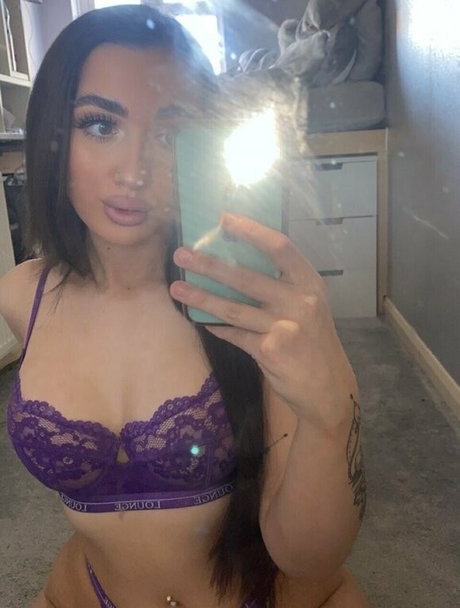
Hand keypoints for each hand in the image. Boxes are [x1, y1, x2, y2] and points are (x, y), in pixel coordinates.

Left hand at [170, 213, 357, 435]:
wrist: (328, 388)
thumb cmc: (312, 341)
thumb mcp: (308, 306)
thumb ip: (282, 286)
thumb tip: (234, 263)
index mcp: (309, 282)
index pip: (280, 247)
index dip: (251, 231)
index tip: (224, 219)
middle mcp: (301, 301)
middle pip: (246, 276)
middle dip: (209, 264)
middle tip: (181, 254)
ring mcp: (286, 326)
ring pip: (233, 308)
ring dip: (201, 297)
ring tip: (176, 288)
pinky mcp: (272, 350)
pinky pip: (235, 335)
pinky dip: (217, 328)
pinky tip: (201, 321)